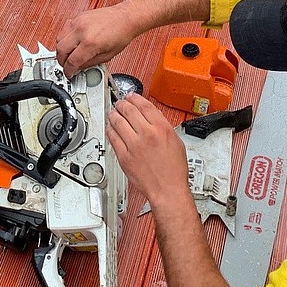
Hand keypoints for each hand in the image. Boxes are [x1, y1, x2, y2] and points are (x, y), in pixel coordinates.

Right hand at [56, 5, 137, 77]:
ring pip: (59, 39)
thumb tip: (79, 68)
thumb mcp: (108, 56)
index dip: (68, 71)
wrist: (126, 18)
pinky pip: (64, 29)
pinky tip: (72, 42)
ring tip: (69, 54)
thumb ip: (90, 63)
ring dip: (61, 49)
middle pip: (60, 50)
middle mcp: (82, 31)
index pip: (72, 61)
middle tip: (67, 66)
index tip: (69, 74)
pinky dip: (65, 38)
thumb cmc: (121, 34)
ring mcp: (78, 22)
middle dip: (61, 61)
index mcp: (91, 43)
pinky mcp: (78, 17)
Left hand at [106, 94, 190, 214]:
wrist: (168, 190)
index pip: (144, 105)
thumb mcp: (176, 141)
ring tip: (113, 113)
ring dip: (113, 114)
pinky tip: (111, 128)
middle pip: (128, 110)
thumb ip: (162, 125)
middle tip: (120, 103)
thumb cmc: (173, 170)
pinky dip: (110, 129)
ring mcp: (134, 146)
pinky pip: (112, 137)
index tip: (131, 96)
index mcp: (161, 129)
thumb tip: (151, 114)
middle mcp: (147, 135)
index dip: (135, 97)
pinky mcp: (124, 157)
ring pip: (117, 121)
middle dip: (122, 103)